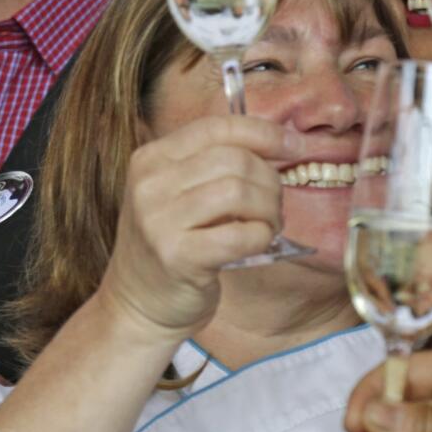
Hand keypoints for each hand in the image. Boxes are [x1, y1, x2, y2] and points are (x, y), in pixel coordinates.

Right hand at [96, 116, 302, 344]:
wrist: (136, 305)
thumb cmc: (170, 245)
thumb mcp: (176, 193)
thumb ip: (212, 164)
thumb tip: (279, 141)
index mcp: (150, 158)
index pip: (217, 127)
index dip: (264, 133)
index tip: (296, 145)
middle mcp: (149, 183)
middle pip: (234, 159)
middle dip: (269, 179)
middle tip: (273, 204)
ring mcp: (158, 220)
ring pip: (239, 192)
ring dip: (268, 209)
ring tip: (267, 225)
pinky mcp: (176, 256)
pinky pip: (240, 235)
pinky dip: (261, 236)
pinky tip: (257, 243)